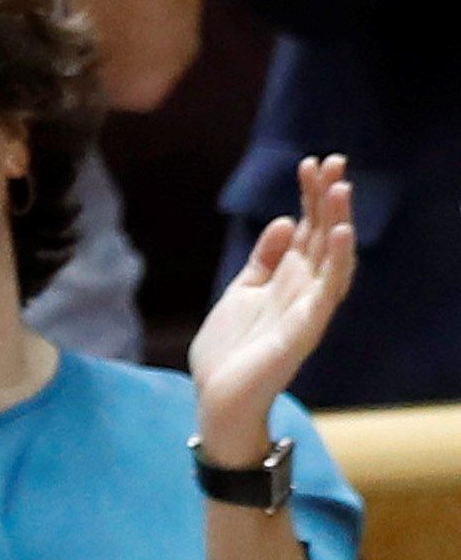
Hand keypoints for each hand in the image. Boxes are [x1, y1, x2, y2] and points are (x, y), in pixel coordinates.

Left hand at [199, 157, 361, 450]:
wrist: (218, 399)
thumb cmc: (230, 349)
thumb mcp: (242, 291)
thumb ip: (264, 260)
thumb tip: (283, 221)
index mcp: (287, 278)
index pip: (306, 228)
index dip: (309, 196)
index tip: (311, 163)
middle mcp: (303, 289)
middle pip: (322, 236)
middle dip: (327, 199)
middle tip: (334, 160)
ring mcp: (307, 308)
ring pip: (332, 258)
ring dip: (338, 222)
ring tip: (340, 189)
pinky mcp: (304, 330)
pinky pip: (326, 292)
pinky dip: (335, 262)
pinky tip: (340, 235)